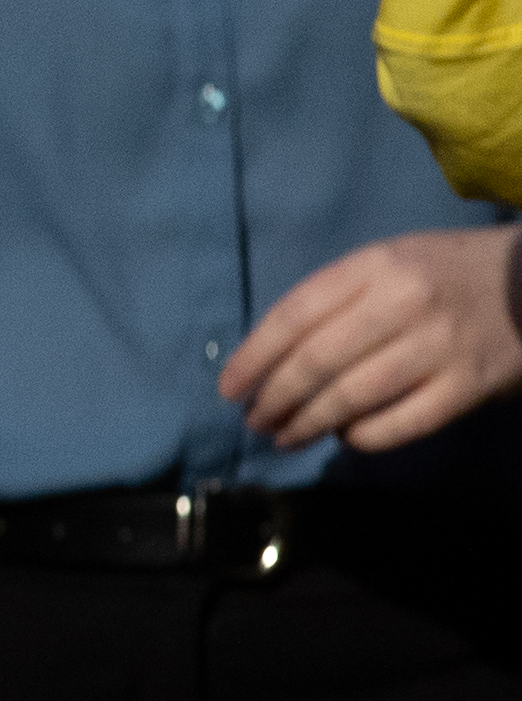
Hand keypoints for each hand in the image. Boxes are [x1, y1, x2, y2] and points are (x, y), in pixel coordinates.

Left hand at [224, 225, 521, 451]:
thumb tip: (274, 355)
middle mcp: (404, 303)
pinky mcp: (470, 386)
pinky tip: (344, 438)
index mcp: (376, 265)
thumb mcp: (390, 262)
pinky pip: (403, 423)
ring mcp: (440, 346)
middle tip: (254, 420)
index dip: (254, 357)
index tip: (229, 388)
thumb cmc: (447, 273)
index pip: (295, 314)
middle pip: (317, 361)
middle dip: (275, 398)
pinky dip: (364, 436)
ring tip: (284, 436)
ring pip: (353, 396)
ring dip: (308, 423)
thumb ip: (338, 299)